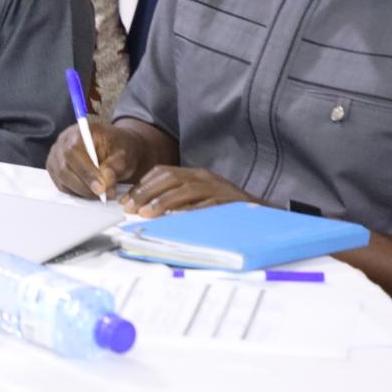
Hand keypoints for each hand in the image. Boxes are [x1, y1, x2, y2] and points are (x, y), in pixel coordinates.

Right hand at [47, 119, 141, 200]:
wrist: (115, 148)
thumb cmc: (119, 148)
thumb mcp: (125, 155)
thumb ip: (116, 167)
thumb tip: (105, 182)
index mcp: (81, 130)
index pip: (74, 150)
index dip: (86, 172)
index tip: (101, 189)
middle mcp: (64, 140)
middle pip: (64, 167)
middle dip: (84, 186)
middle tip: (104, 195)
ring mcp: (56, 155)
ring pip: (62, 179)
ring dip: (82, 191)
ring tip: (102, 194)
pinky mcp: (55, 169)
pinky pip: (62, 185)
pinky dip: (77, 192)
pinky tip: (92, 192)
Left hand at [120, 165, 260, 217]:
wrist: (264, 215)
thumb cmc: (227, 209)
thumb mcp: (201, 198)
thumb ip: (178, 200)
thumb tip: (146, 210)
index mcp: (196, 175)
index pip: (164, 172)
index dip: (142, 185)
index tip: (127, 200)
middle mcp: (205, 178)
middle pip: (170, 178)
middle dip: (146, 192)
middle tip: (130, 208)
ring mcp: (217, 189)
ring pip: (185, 190)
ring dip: (162, 202)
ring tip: (146, 214)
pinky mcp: (228, 204)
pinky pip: (206, 206)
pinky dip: (190, 212)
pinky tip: (175, 219)